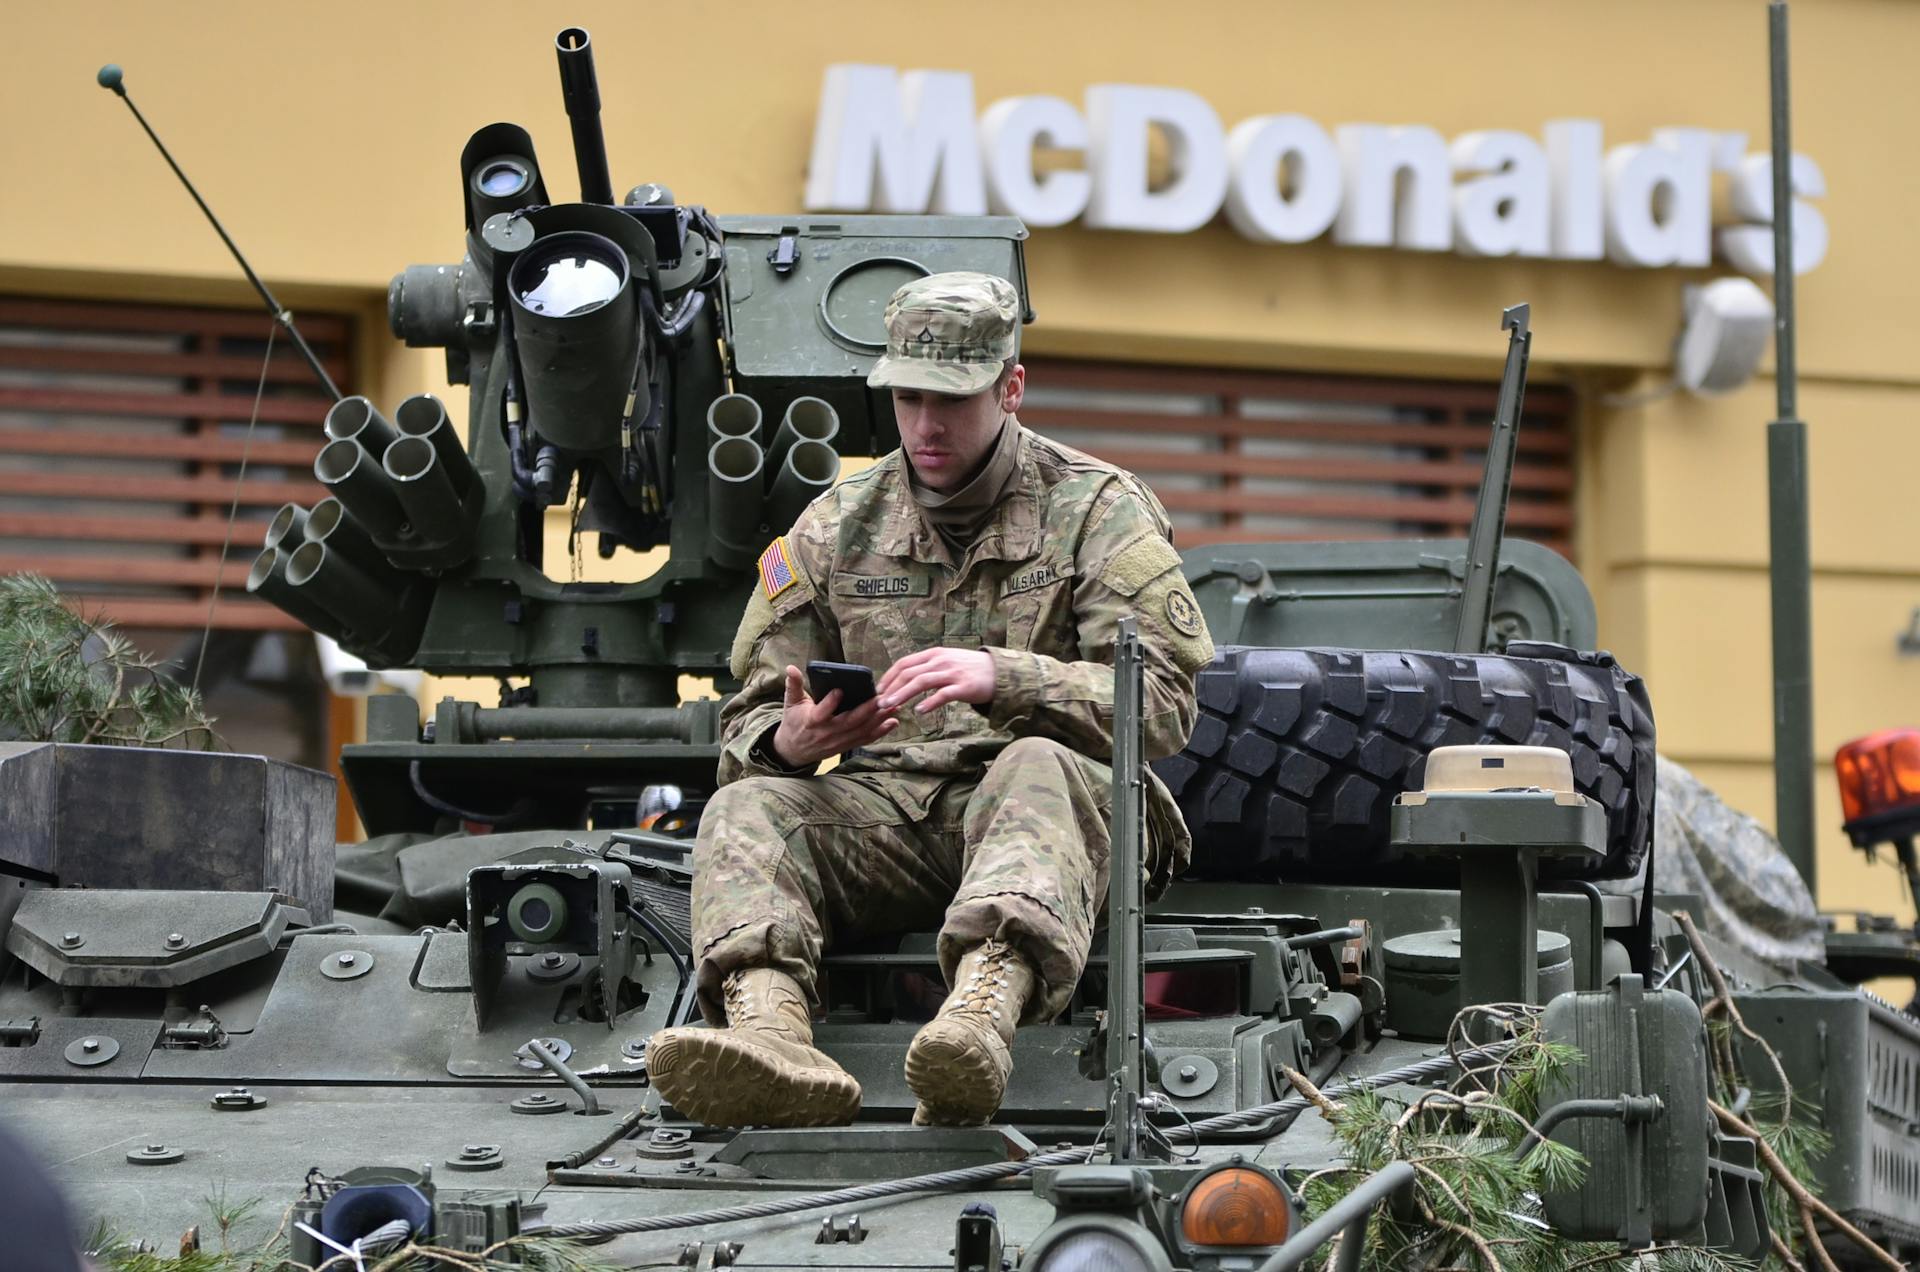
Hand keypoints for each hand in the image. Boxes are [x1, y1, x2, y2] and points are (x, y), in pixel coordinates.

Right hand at [770, 664, 897, 767]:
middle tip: (881, 697)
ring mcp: (838, 741)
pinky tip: (893, 721)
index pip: (821, 713)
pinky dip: (880, 732)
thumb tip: (790, 668)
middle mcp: (827, 733)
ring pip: (861, 731)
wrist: (794, 751)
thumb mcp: (791, 703)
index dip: (830, 703)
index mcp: (812, 721)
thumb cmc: (794, 722)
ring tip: (893, 705)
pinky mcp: (846, 746)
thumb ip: (793, 685)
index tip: (839, 690)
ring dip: (879, 719)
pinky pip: (865, 739)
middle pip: (849, 722)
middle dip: (867, 710)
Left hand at [876, 647, 995, 714]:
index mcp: (934, 654)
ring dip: (903, 694)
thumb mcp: (947, 660)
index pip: (904, 663)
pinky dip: (929, 703)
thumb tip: (905, 679)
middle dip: (891, 688)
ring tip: (891, 706)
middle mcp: (941, 661)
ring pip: (921, 682)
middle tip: (879, 702)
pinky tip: (919, 711)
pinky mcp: (963, 687)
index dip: (889, 677)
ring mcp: (952, 673)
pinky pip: (943, 694)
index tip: (878, 690)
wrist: (999, 672)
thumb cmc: (970, 669)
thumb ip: (928, 667)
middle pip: (909, 672)